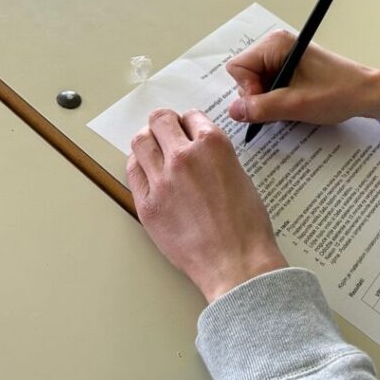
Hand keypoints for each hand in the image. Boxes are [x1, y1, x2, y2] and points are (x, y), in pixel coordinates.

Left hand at [127, 109, 286, 302]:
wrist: (236, 263)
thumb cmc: (246, 228)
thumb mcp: (242, 177)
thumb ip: (217, 159)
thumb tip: (201, 153)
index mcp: (214, 146)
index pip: (191, 116)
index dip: (189, 122)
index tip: (187, 128)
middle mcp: (184, 156)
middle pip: (159, 121)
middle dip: (164, 124)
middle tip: (166, 132)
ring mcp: (162, 180)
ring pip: (140, 142)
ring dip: (147, 141)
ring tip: (153, 149)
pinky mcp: (147, 204)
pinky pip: (133, 173)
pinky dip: (139, 167)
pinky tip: (146, 171)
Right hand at [226, 31, 376, 126]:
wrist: (365, 94)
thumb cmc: (337, 93)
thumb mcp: (295, 104)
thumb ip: (261, 108)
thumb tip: (233, 111)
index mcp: (276, 44)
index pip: (238, 67)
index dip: (247, 90)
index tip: (267, 103)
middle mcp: (276, 46)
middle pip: (244, 75)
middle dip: (257, 96)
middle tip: (281, 107)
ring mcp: (282, 56)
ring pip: (255, 83)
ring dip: (268, 100)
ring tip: (290, 106)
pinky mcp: (289, 68)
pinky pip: (268, 85)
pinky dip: (275, 99)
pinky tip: (292, 104)